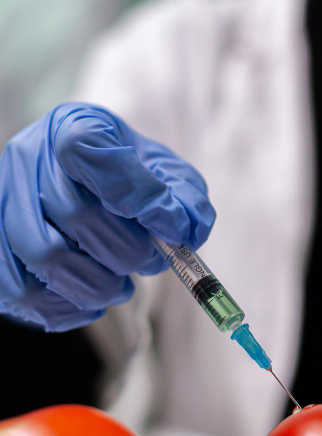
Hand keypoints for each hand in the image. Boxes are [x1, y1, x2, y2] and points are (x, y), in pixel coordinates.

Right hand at [0, 103, 214, 330]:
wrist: (77, 184)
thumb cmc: (125, 174)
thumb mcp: (162, 170)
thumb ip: (184, 196)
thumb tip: (188, 229)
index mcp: (72, 127)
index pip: (90, 153)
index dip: (138, 196)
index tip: (173, 228)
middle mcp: (27, 159)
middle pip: (76, 214)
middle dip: (128, 250)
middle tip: (151, 261)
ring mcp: (4, 203)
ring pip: (45, 257)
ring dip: (98, 284)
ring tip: (122, 286)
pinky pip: (22, 292)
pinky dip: (67, 307)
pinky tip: (92, 300)